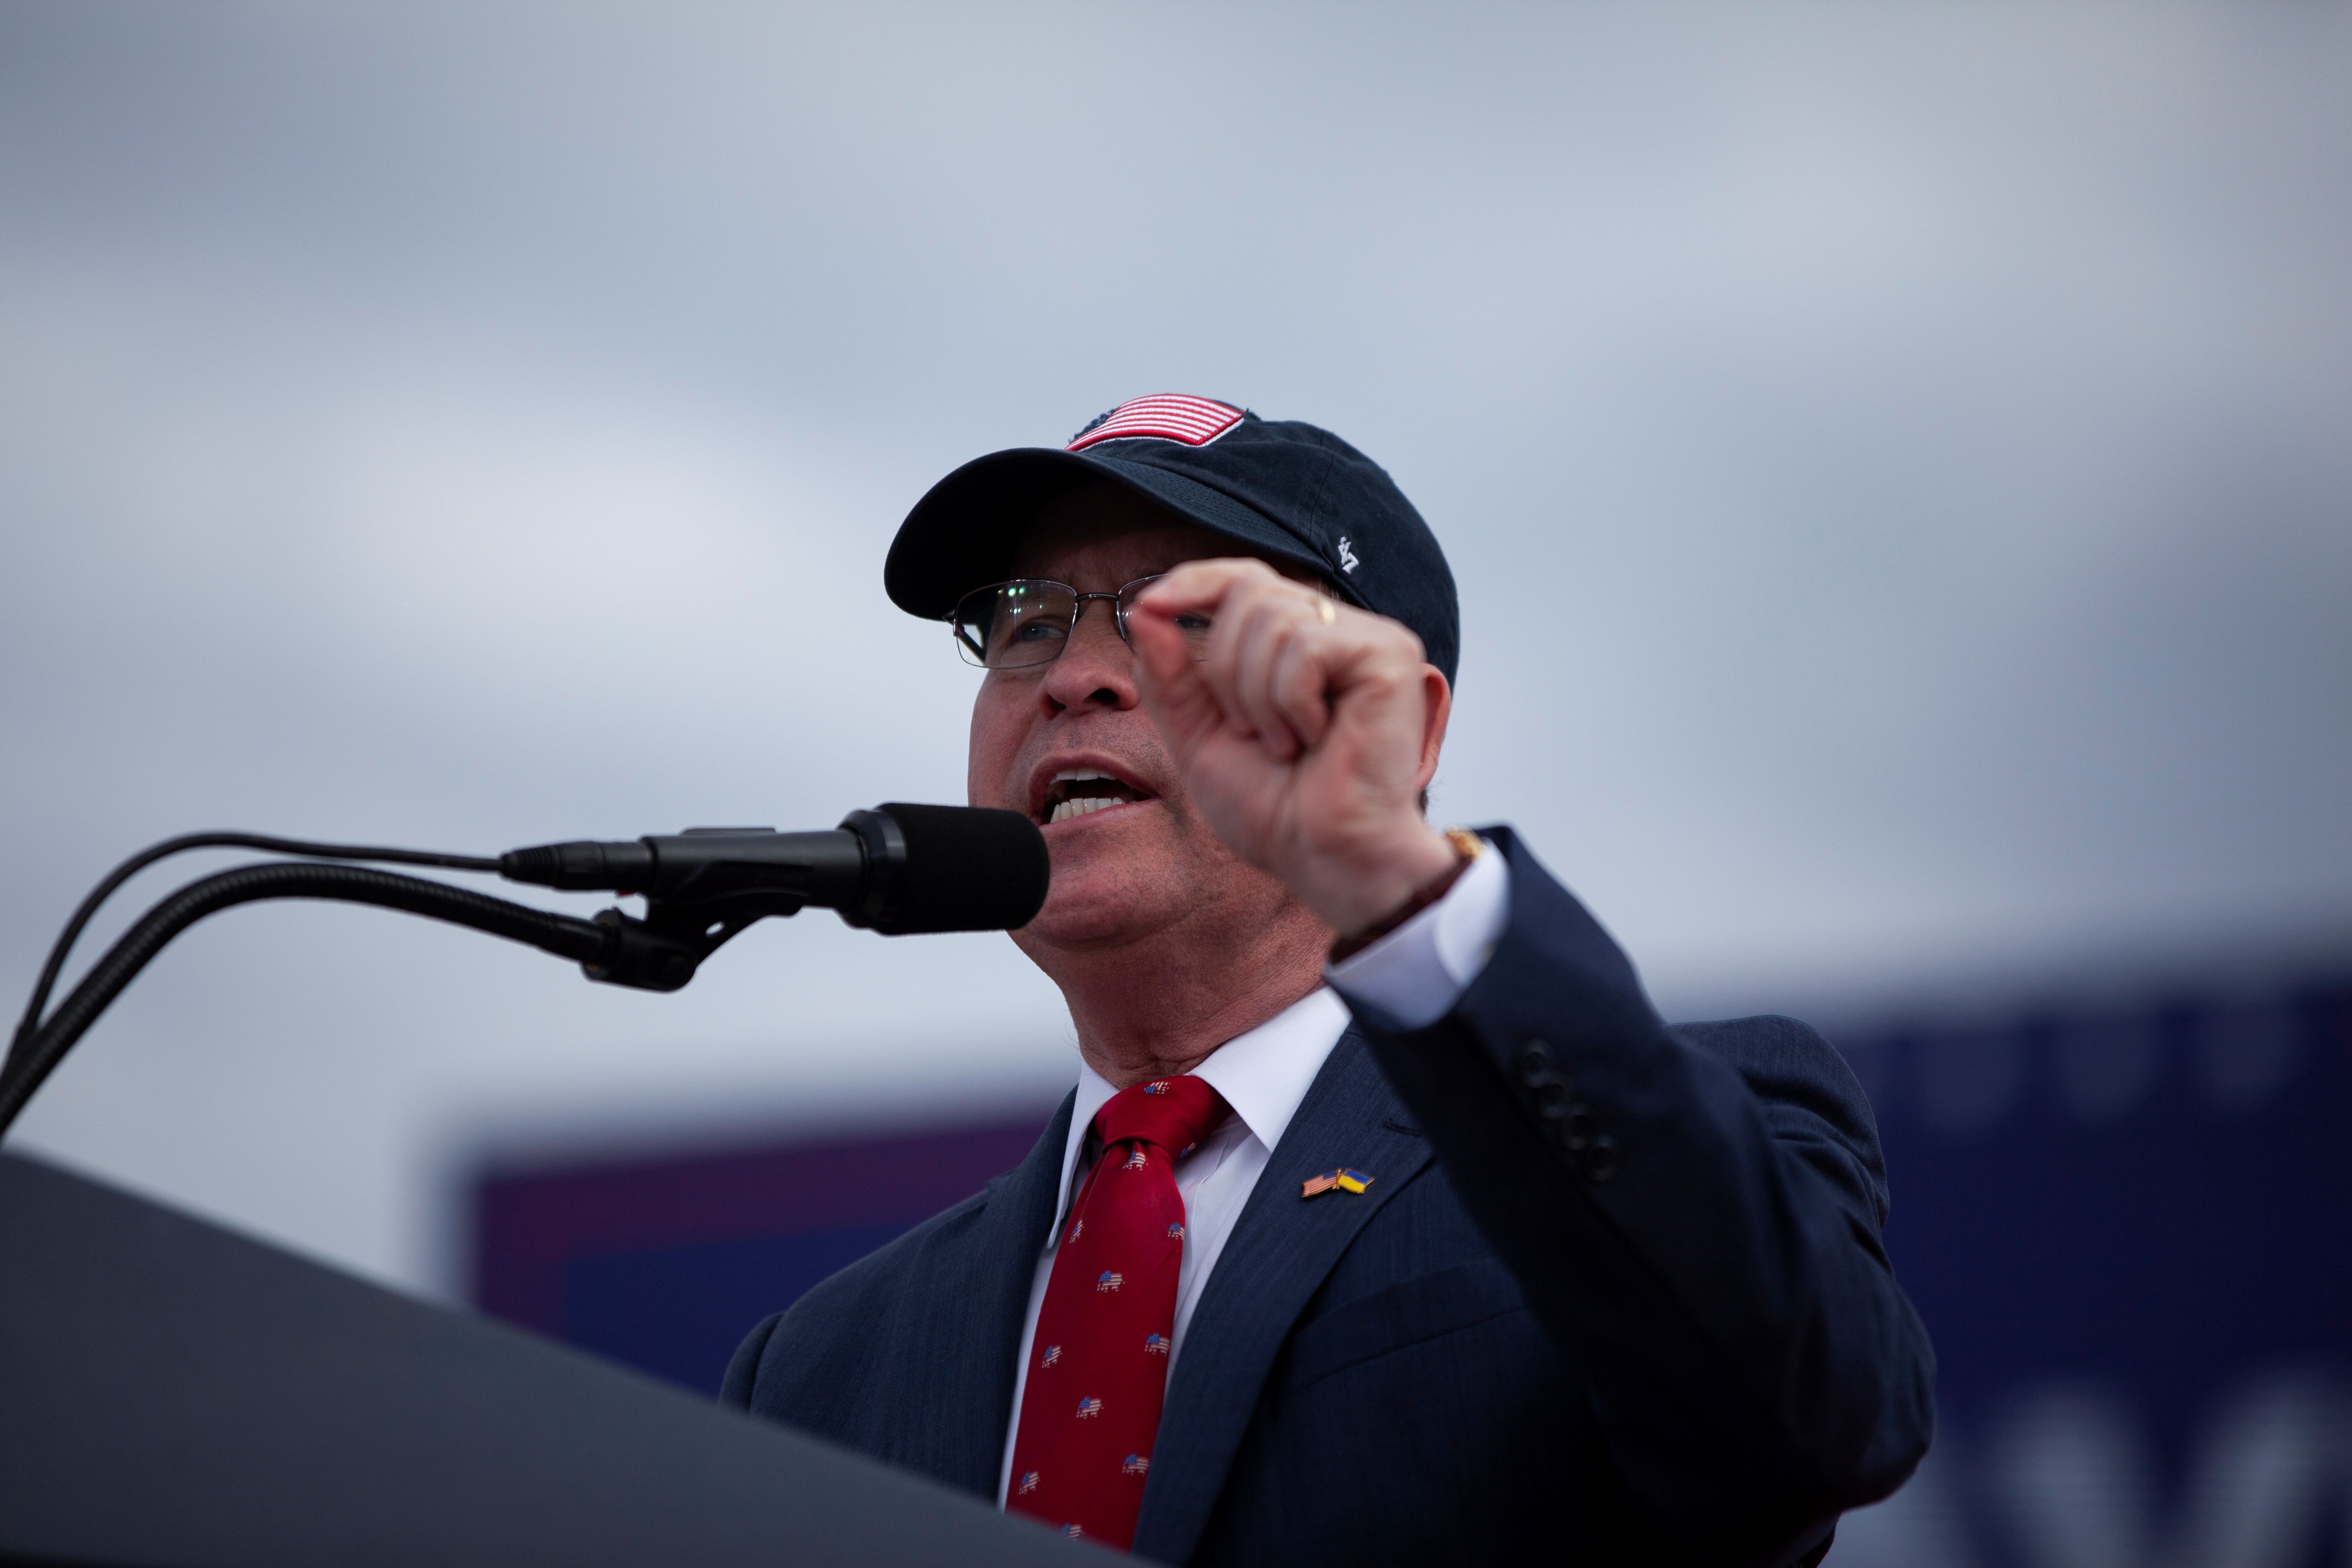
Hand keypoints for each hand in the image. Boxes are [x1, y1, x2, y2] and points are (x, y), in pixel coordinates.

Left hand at [1128, 559, 1456, 936]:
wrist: (1323, 858)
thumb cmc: (1273, 810)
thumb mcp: (1197, 736)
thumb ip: (1168, 674)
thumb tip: (1145, 608)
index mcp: (1295, 642)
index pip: (1241, 578)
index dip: (1194, 581)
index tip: (1150, 606)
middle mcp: (1336, 629)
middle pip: (1249, 591)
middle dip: (1224, 668)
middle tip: (1249, 731)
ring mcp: (1367, 638)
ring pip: (1274, 619)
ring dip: (1257, 696)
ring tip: (1283, 744)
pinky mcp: (1390, 655)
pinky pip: (1307, 647)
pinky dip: (1290, 702)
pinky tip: (1313, 740)